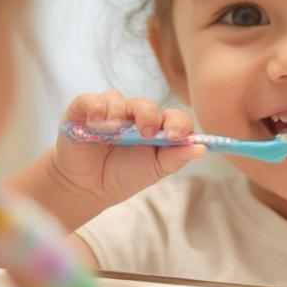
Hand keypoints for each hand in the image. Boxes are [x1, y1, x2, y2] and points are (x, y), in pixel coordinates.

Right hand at [48, 90, 204, 208]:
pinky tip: (97, 122)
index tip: (176, 136)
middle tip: (145, 134)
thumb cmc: (123, 175)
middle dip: (148, 116)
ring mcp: (109, 111)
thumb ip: (176, 157)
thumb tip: (202, 149)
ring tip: (113, 132)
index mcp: (156, 128)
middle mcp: (133, 115)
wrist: (88, 187)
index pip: (173, 117)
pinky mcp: (84, 110)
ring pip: (118, 99)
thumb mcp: (154, 170)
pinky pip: (92, 100)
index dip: (178, 123)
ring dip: (118, 113)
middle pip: (146, 105)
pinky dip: (96, 107)